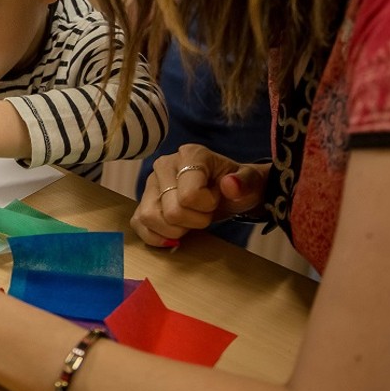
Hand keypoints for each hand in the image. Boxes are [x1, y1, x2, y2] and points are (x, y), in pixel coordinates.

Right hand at [132, 143, 266, 246]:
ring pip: (149, 217)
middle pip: (171, 211)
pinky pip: (138, 224)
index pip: (189, 195)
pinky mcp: (144, 201)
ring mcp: (150, 183)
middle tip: (205, 212)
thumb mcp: (251, 183)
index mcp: (190, 154)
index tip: (216, 198)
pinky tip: (173, 235)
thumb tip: (230, 185)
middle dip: (194, 220)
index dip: (207, 206)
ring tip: (190, 221)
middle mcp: (164, 165)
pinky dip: (155, 236)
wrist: (228, 193)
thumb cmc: (238, 187)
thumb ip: (245, 183)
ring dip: (175, 229)